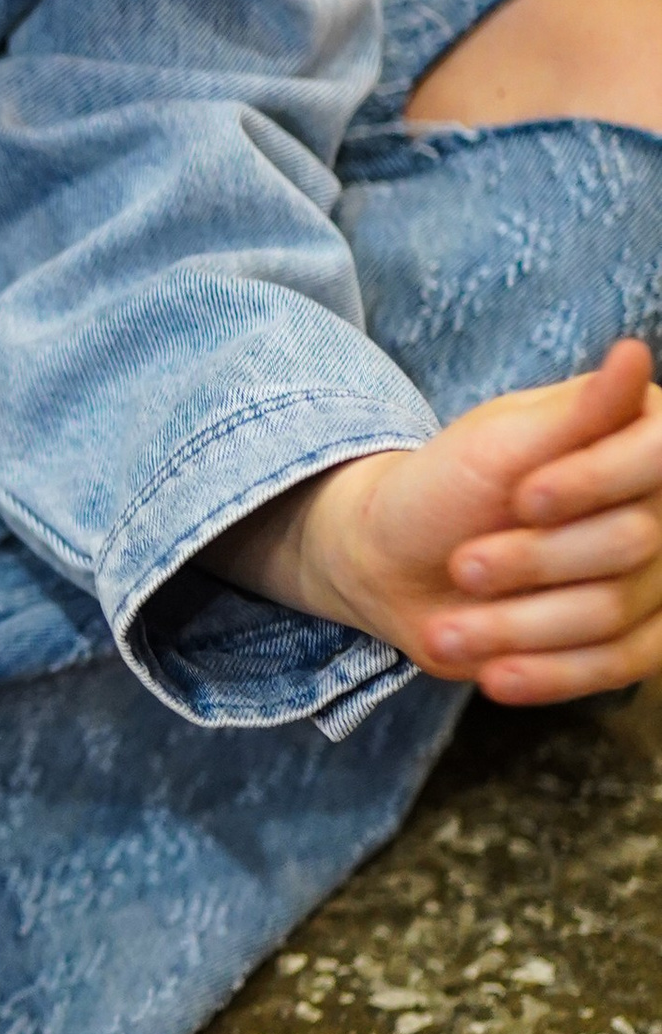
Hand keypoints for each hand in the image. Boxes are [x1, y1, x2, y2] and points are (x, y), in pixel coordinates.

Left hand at [220, 341, 661, 705]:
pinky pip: (613, 669)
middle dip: (535, 560)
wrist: (396, 563)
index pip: (657, 455)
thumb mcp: (496, 442)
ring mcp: (647, 581)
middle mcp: (658, 508)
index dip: (594, 482)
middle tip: (462, 565)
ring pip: (612, 615)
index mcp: (635, 438)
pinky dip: (549, 676)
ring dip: (519, 625)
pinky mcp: (624, 643)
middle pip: (633, 544)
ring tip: (444, 630)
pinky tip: (494, 678)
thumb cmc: (446, 486)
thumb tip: (634, 356)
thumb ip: (576, 413)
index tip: (523, 497)